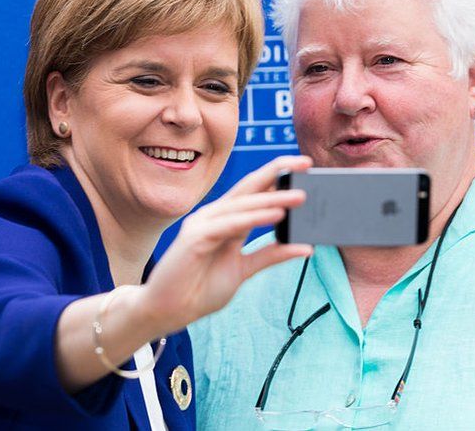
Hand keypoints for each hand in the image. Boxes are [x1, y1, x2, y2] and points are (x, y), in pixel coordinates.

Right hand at [140, 155, 312, 332]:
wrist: (168, 311)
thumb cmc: (200, 289)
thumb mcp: (243, 270)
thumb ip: (269, 256)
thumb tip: (305, 246)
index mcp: (225, 219)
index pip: (254, 191)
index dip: (277, 175)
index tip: (305, 166)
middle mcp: (213, 216)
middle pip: (249, 188)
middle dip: (277, 172)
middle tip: (306, 162)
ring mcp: (203, 224)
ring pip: (243, 205)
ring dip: (273, 198)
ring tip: (301, 195)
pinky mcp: (195, 238)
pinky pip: (231, 225)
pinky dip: (255, 218)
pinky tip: (277, 215)